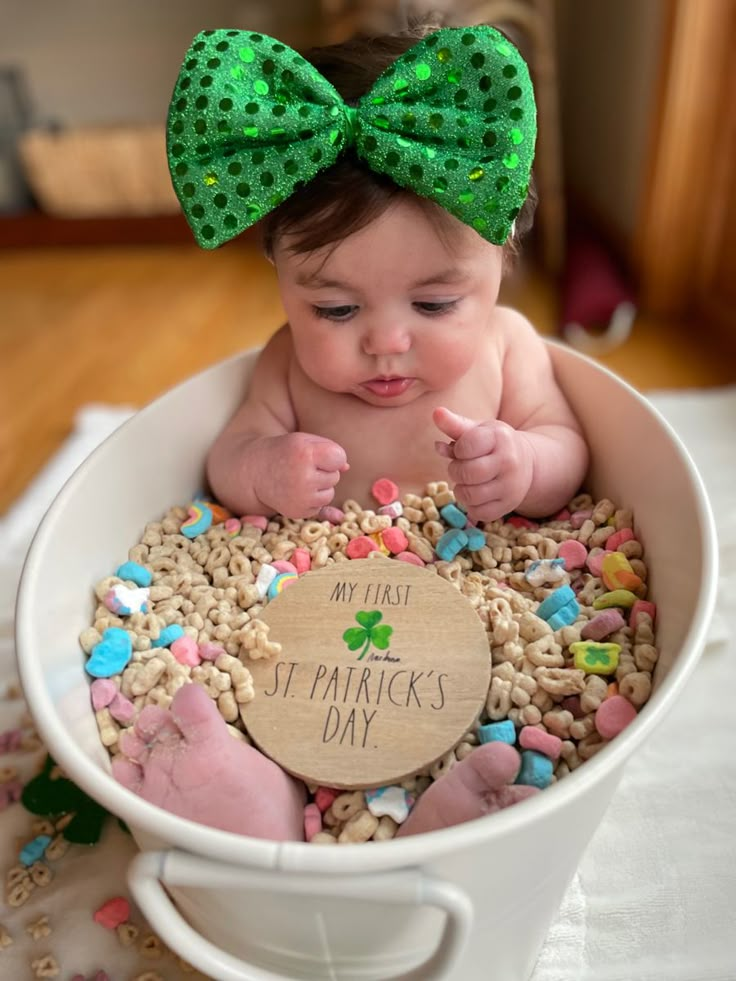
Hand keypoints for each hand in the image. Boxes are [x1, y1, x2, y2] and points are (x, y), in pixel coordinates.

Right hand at [250, 432, 348, 517]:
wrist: (255, 472)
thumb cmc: (285, 452)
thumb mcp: (304, 441)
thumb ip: (329, 450)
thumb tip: (346, 468)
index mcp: (305, 453)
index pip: (339, 457)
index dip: (332, 455)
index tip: (317, 454)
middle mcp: (302, 477)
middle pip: (335, 476)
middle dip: (324, 471)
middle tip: (301, 467)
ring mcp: (300, 497)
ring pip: (329, 493)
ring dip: (320, 487)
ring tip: (298, 479)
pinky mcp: (298, 512)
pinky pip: (319, 506)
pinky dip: (312, 500)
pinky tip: (295, 491)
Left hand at [433, 407, 533, 522]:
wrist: (527, 463)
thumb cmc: (494, 444)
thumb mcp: (478, 430)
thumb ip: (455, 424)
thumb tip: (436, 413)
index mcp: (500, 437)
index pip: (465, 447)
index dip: (457, 450)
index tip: (463, 449)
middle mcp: (509, 461)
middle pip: (466, 473)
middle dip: (455, 471)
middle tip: (460, 468)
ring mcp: (511, 486)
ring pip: (470, 495)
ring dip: (460, 490)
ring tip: (467, 482)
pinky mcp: (509, 505)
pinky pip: (478, 513)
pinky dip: (471, 506)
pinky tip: (477, 495)